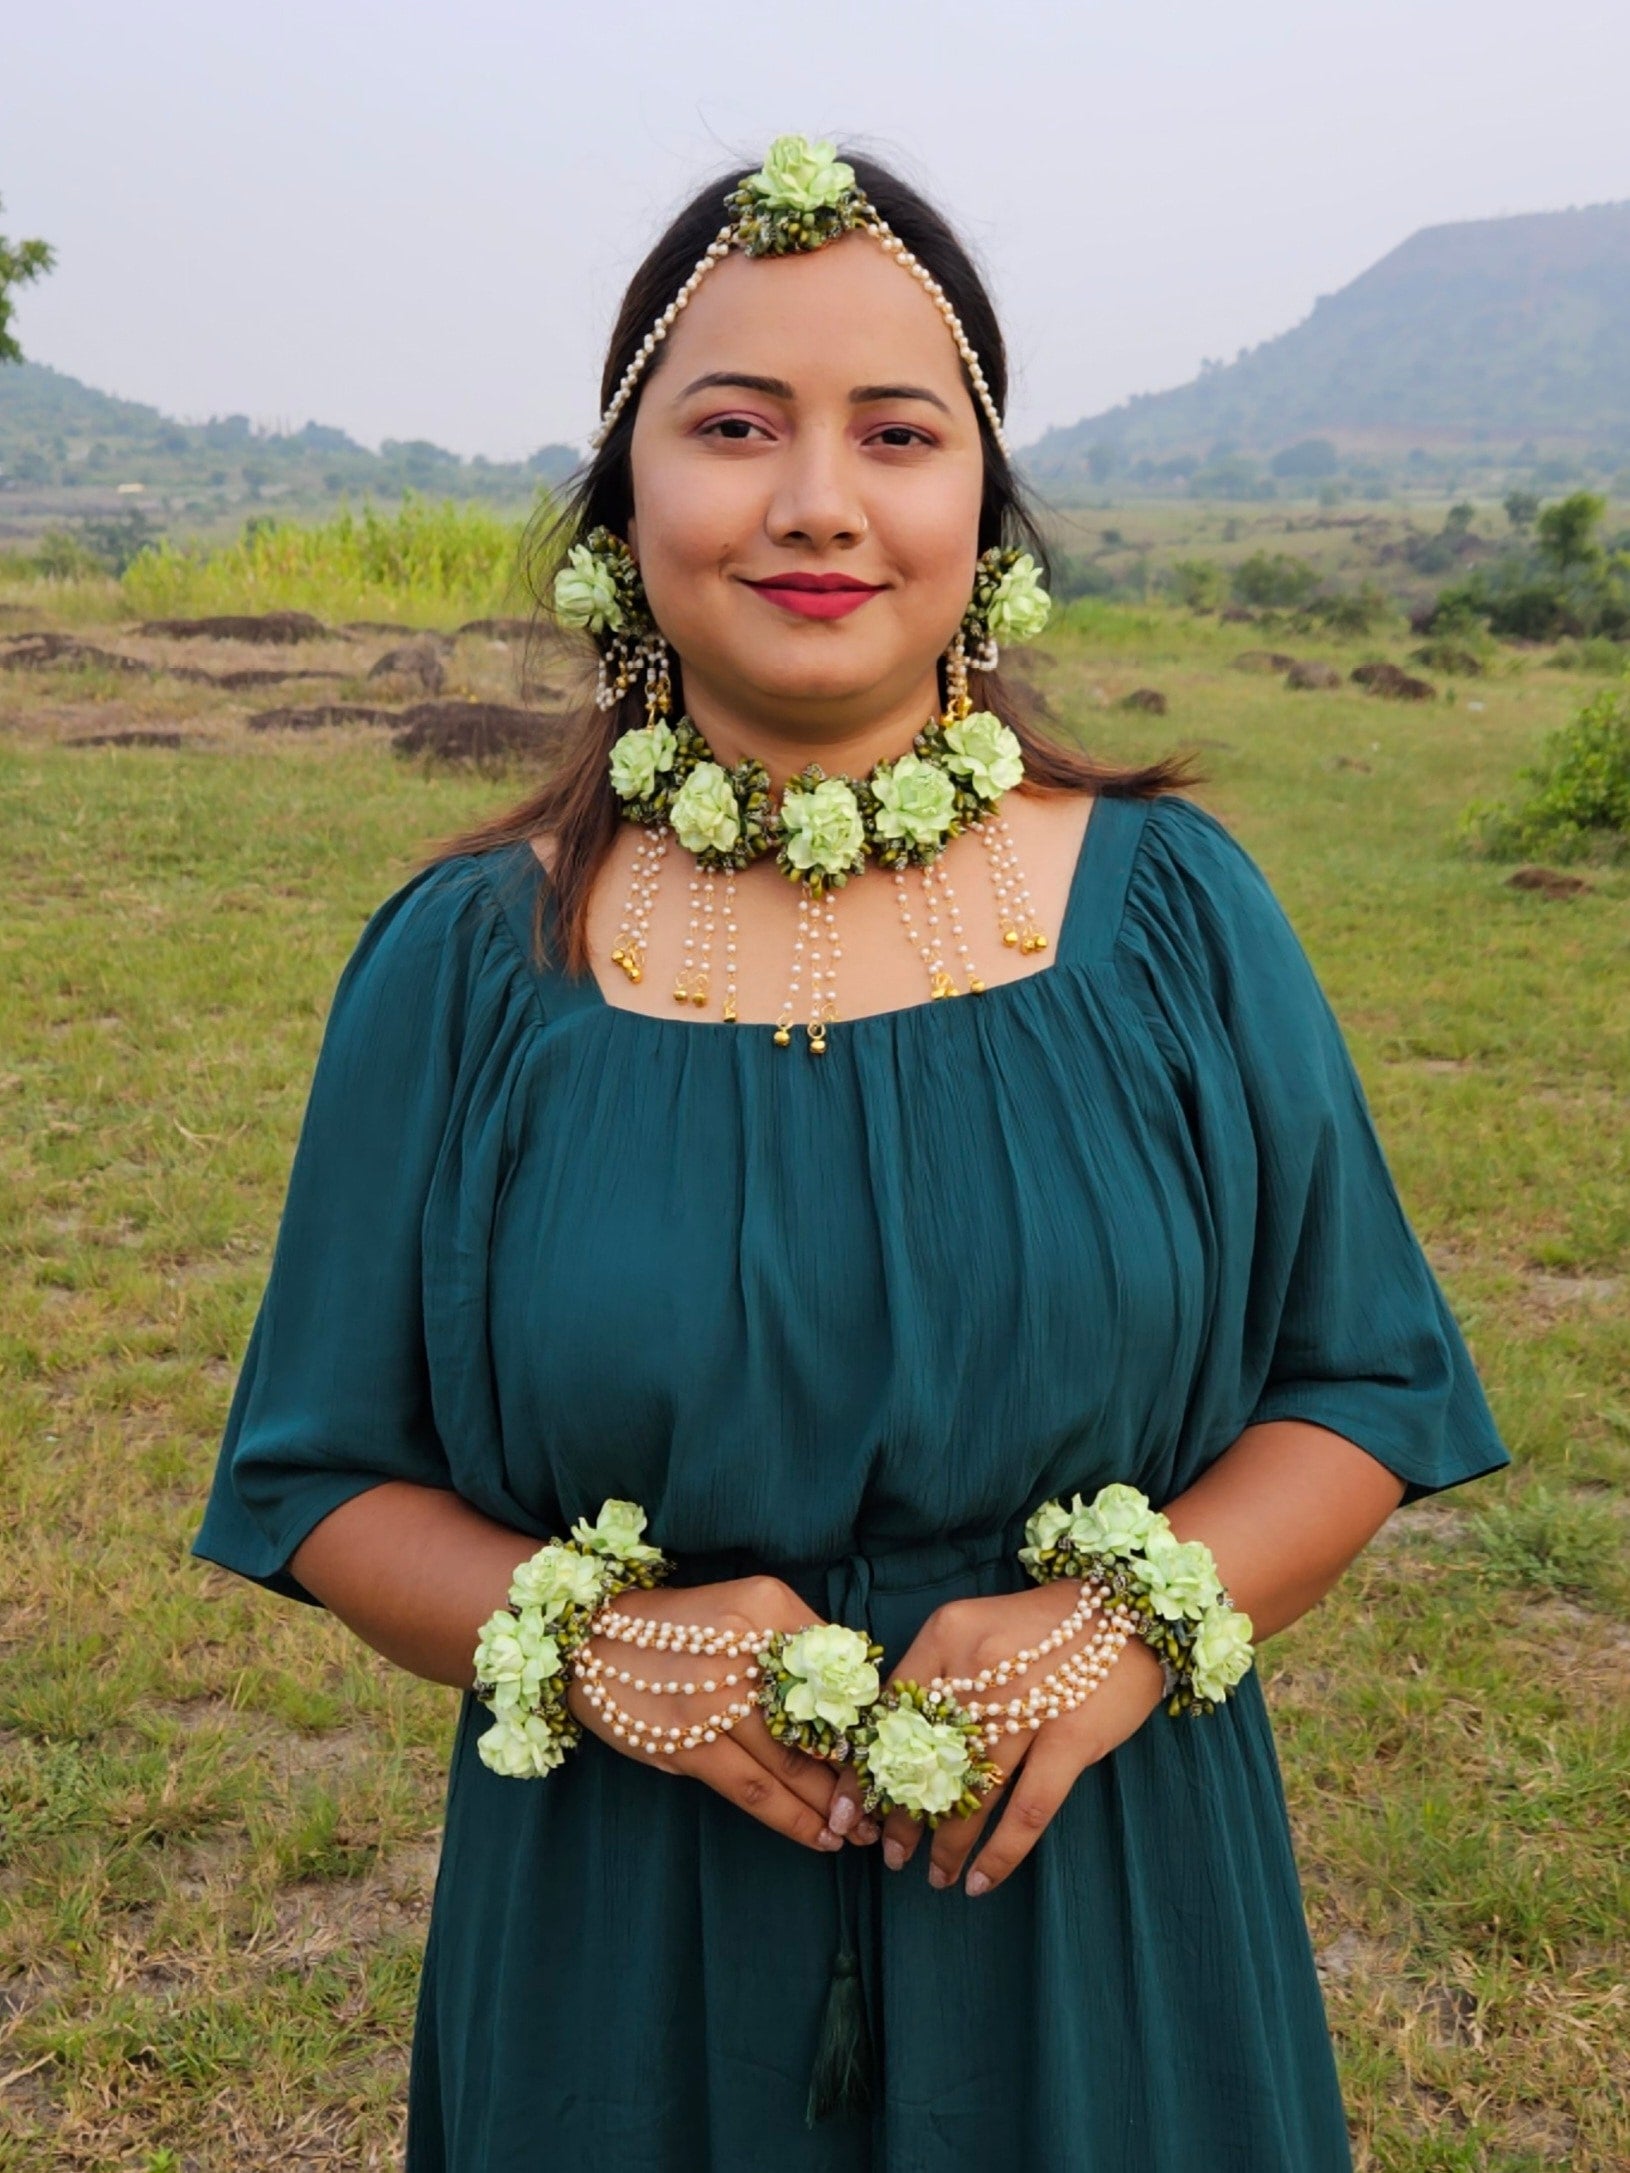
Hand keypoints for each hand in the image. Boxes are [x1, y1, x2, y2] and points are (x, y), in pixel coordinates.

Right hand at [565, 1575, 880, 1855]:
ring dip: (832, 1805)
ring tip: (859, 1830)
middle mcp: (747, 1648)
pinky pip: (754, 1792)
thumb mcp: (746, 1604)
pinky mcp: (690, 1745)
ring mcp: (717, 1700)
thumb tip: (852, 1692)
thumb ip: (798, 1637)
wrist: (591, 1638)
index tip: (890, 1750)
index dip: (869, 1718)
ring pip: (794, 1766)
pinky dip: (791, 1818)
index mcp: (768, 1606)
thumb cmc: (679, 1625)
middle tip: (885, 1802)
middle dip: (858, 1770)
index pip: (840, 1668)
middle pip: (822, 1722)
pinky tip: (818, 1836)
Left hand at [876, 1582, 1166, 1895]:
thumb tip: (895, 1745)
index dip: (865, 1769)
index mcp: (946, 1634)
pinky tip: (980, 1881)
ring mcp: (1026, 1703)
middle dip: (901, 1817)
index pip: (889, 1712)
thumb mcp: (976, 1629)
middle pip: (924, 1758)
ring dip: (946, 1845)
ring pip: (970, 1792)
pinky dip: (1001, 1853)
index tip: (848, 1812)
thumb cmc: (1044, 1627)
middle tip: (888, 1853)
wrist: (1130, 1608)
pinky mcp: (1070, 1736)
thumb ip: (938, 1674)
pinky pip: (1027, 1810)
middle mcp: (978, 1666)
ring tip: (933, 1877)